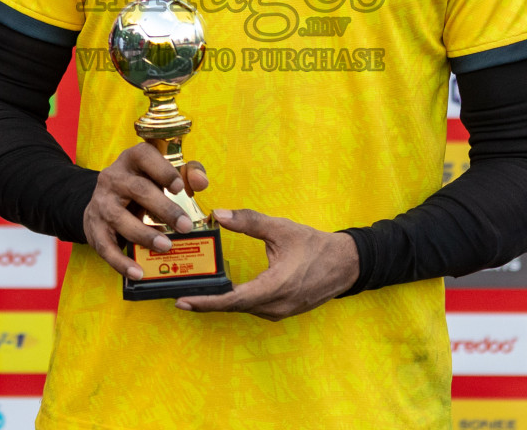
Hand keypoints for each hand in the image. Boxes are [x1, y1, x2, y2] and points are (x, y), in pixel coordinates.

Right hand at [83, 142, 209, 279]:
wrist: (103, 199)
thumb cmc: (144, 184)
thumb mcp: (163, 173)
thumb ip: (188, 173)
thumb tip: (201, 182)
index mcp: (132, 159)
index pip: (145, 156)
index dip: (163, 170)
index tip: (180, 187)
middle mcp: (113, 177)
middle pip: (138, 190)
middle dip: (164, 209)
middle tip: (186, 226)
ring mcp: (102, 202)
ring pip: (120, 218)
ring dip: (144, 234)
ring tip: (166, 246)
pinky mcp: (94, 227)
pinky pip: (106, 247)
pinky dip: (121, 262)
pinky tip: (138, 272)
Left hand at [176, 208, 359, 320]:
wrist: (346, 264)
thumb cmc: (315, 246)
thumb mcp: (282, 229)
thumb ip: (249, 221)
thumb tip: (219, 214)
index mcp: (276, 286)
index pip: (234, 300)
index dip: (207, 302)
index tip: (184, 301)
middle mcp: (276, 305)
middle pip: (234, 308)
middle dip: (207, 302)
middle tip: (180, 295)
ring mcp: (280, 312)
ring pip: (243, 310)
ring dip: (221, 303)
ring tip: (197, 293)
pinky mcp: (282, 311)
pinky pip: (253, 309)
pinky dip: (236, 303)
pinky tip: (223, 293)